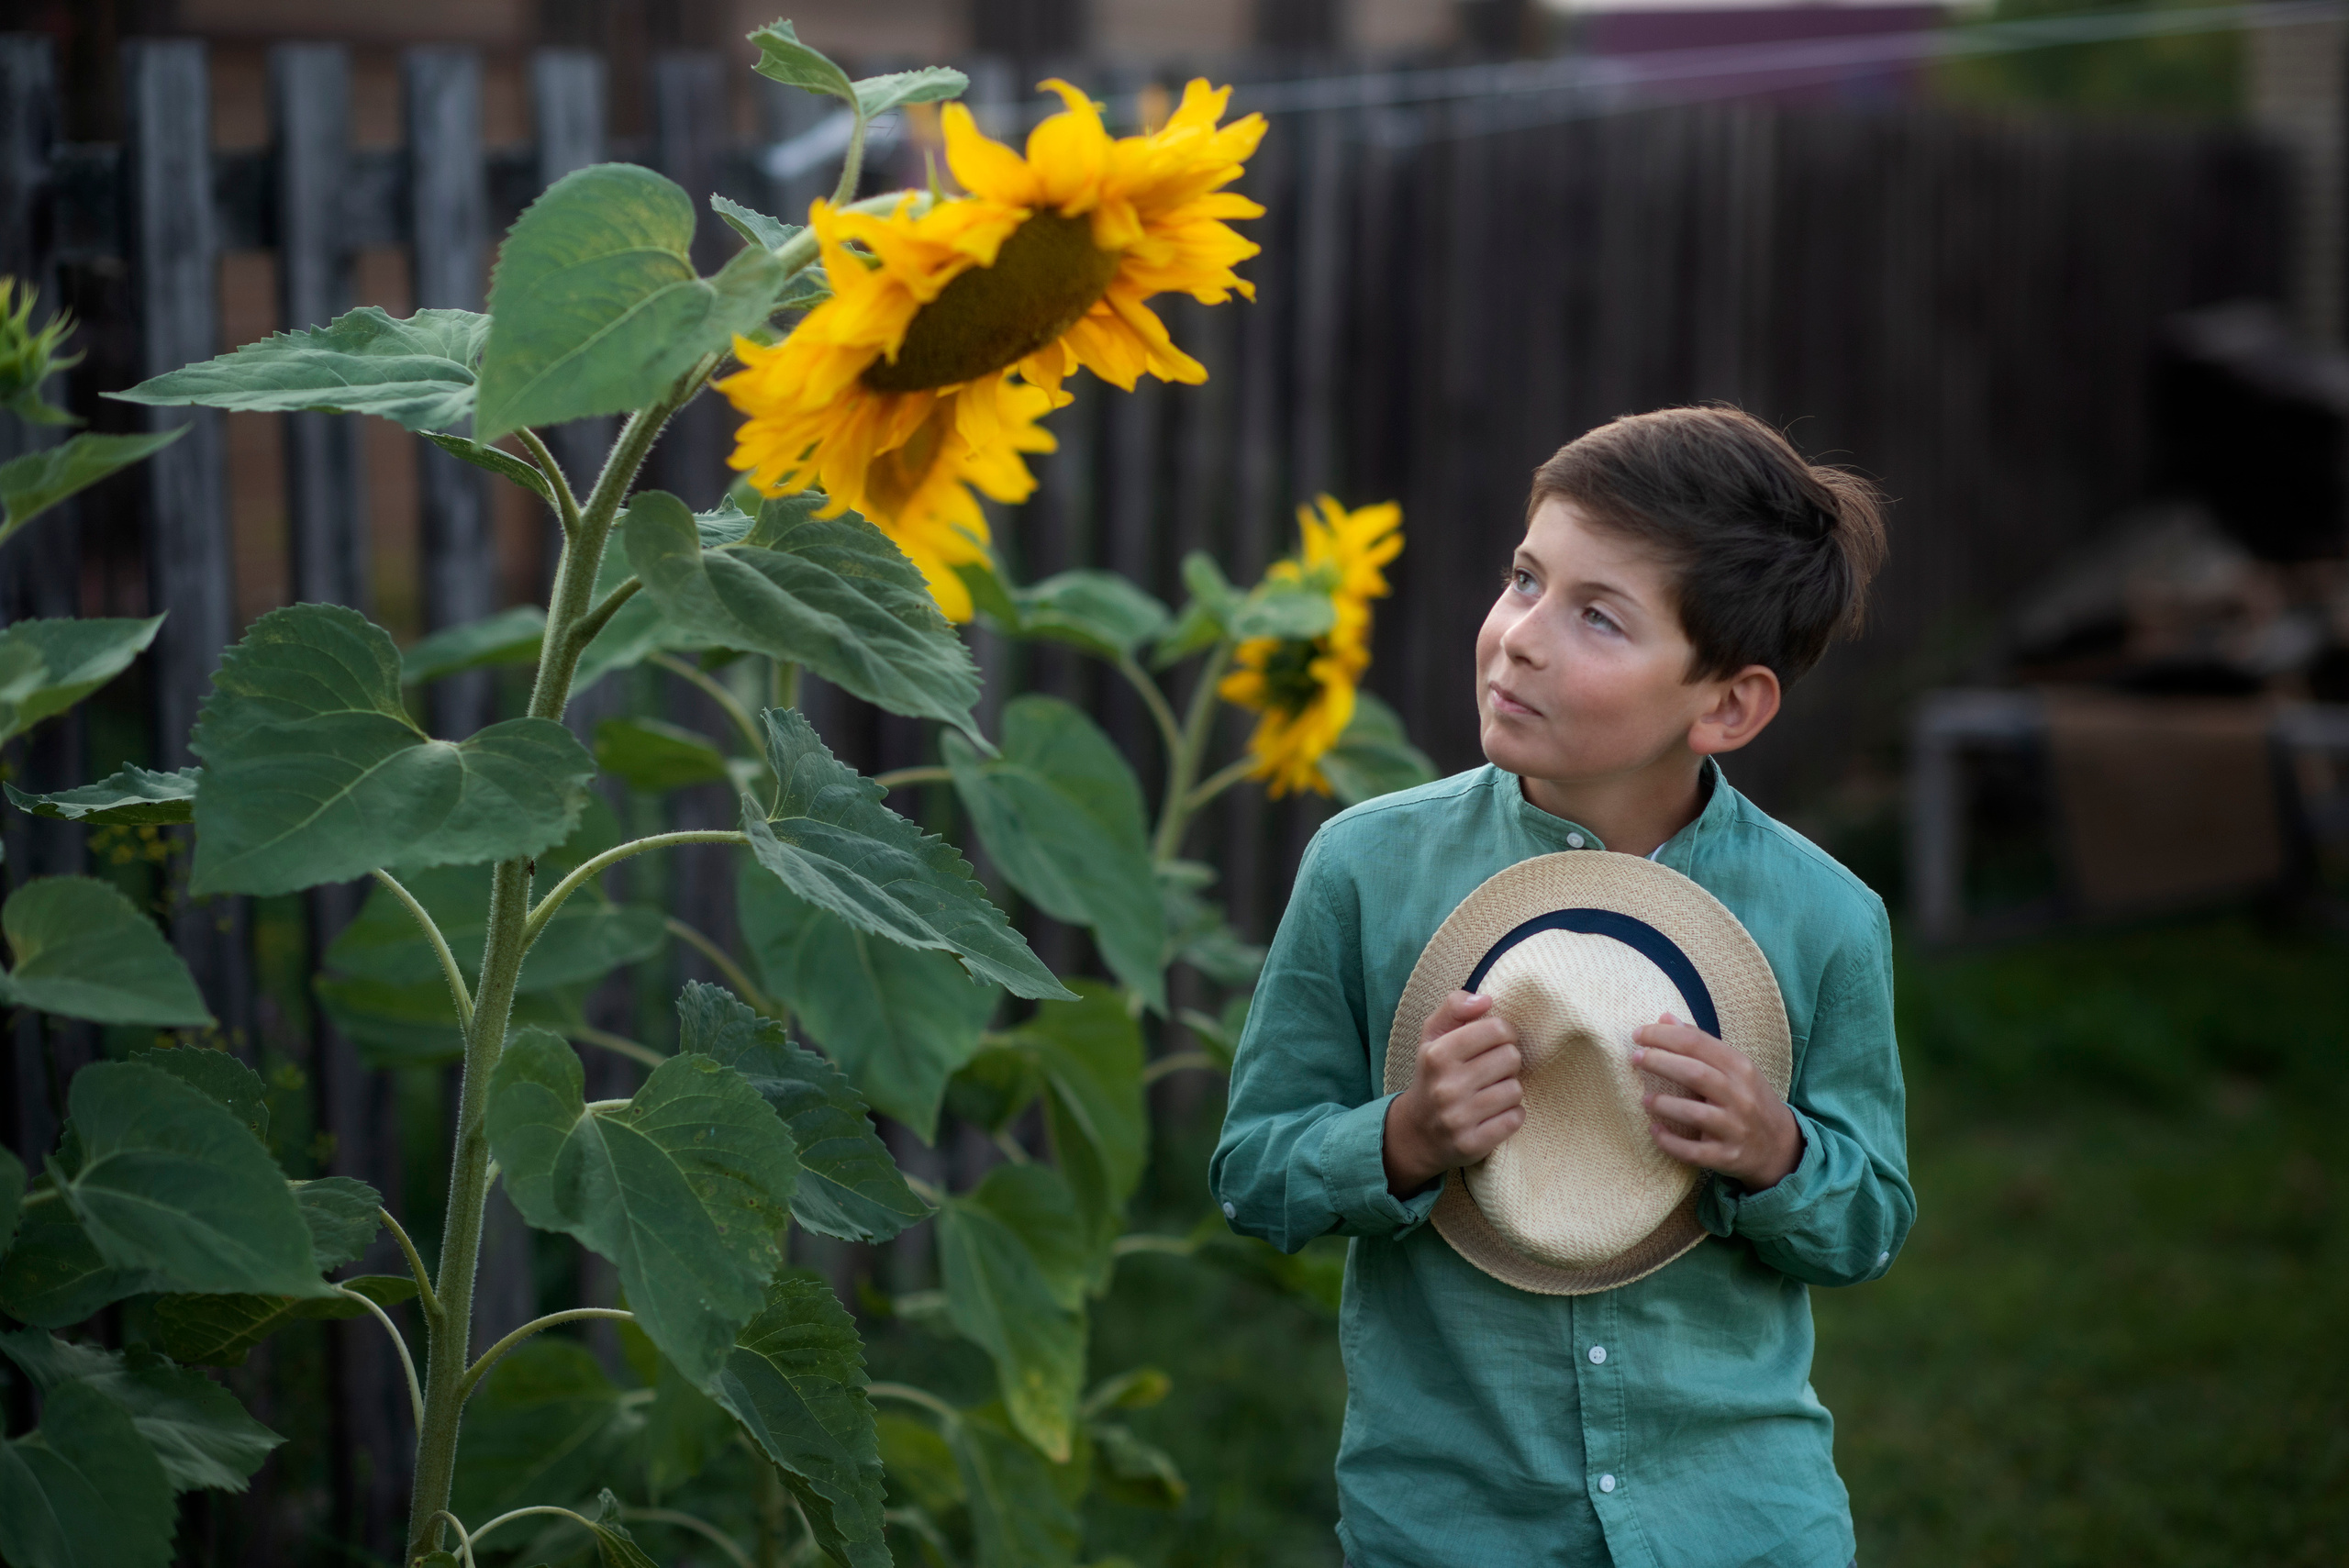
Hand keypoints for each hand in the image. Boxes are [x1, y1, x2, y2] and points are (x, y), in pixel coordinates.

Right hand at [1384, 991, 1522, 1197]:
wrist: (1417, 1133)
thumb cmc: (1433, 1076)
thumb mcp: (1433, 1037)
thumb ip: (1454, 1007)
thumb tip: (1486, 1000)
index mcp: (1437, 1054)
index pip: (1497, 1029)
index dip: (1503, 1033)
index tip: (1495, 1042)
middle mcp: (1445, 1086)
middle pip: (1511, 1058)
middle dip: (1507, 1061)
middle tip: (1493, 1070)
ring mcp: (1458, 1118)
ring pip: (1515, 1090)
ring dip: (1509, 1090)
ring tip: (1492, 1092)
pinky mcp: (1472, 1144)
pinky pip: (1515, 1119)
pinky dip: (1512, 1115)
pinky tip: (1495, 1113)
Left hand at [1632, 1012, 1800, 1189]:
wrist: (1781, 1145)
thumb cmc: (1749, 1098)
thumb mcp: (1735, 1067)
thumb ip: (1700, 1043)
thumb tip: (1664, 1018)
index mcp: (1741, 1068)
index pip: (1697, 1044)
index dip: (1664, 1036)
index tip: (1639, 1034)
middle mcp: (1740, 1096)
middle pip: (1695, 1073)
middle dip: (1659, 1062)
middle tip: (1635, 1058)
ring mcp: (1735, 1128)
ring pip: (1694, 1113)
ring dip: (1663, 1104)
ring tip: (1644, 1099)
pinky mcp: (1727, 1156)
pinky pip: (1694, 1151)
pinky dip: (1670, 1142)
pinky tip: (1654, 1131)